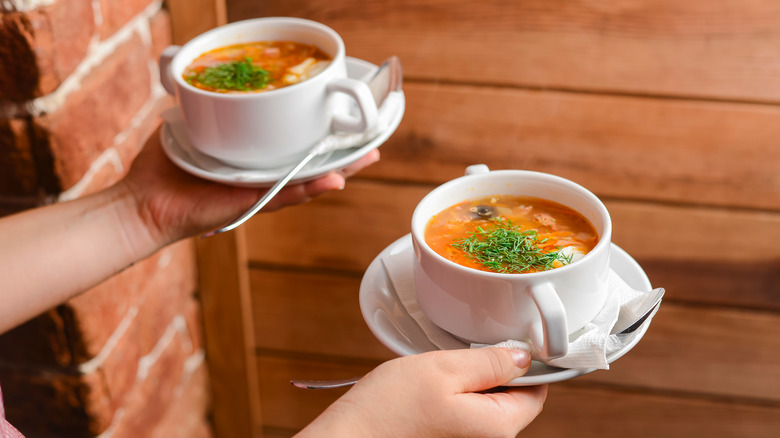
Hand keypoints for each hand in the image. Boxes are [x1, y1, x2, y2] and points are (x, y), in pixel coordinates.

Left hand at [119, 124, 379, 245]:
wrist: (142, 203)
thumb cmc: (162, 170)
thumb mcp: (189, 127)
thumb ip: (206, 109)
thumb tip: (212, 84)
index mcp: (251, 159)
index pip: (292, 147)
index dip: (319, 137)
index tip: (343, 123)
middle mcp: (260, 176)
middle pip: (309, 164)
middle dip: (342, 154)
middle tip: (372, 141)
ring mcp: (258, 192)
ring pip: (307, 181)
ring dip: (339, 170)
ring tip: (366, 157)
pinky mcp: (251, 204)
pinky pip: (284, 196)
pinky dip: (309, 188)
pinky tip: (334, 179)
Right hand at [298, 348, 546, 437]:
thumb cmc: (389, 408)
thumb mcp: (444, 369)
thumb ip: (490, 362)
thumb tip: (523, 356)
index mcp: (498, 426)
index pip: (536, 391)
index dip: (526, 362)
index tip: (506, 341)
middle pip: (513, 399)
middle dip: (495, 371)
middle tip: (462, 354)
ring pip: (488, 404)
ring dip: (473, 382)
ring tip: (442, 371)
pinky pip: (468, 414)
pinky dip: (457, 395)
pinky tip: (433, 388)